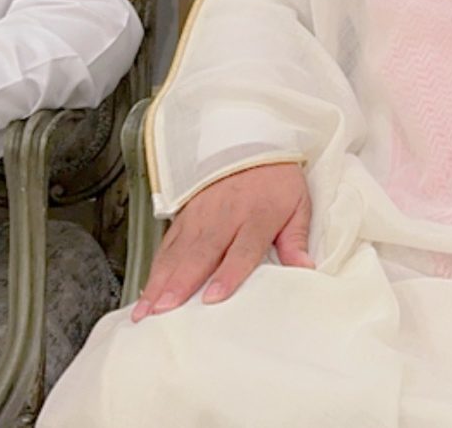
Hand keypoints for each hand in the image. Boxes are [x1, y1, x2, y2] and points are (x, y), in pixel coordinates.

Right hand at [132, 161, 312, 321]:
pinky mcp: (184, 216)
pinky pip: (167, 245)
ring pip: (177, 252)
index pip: (242, 249)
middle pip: (201, 254)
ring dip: (160, 281)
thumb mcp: (298, 205)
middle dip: (180, 284)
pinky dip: (155, 269)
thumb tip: (304, 270)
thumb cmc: (276, 179)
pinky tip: (146, 289)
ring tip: (147, 308)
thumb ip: (296, 240)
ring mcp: (200, 217)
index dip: (228, 274)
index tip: (214, 297)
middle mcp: (224, 218)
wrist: (251, 142)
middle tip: (164, 310)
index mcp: (257, 216)